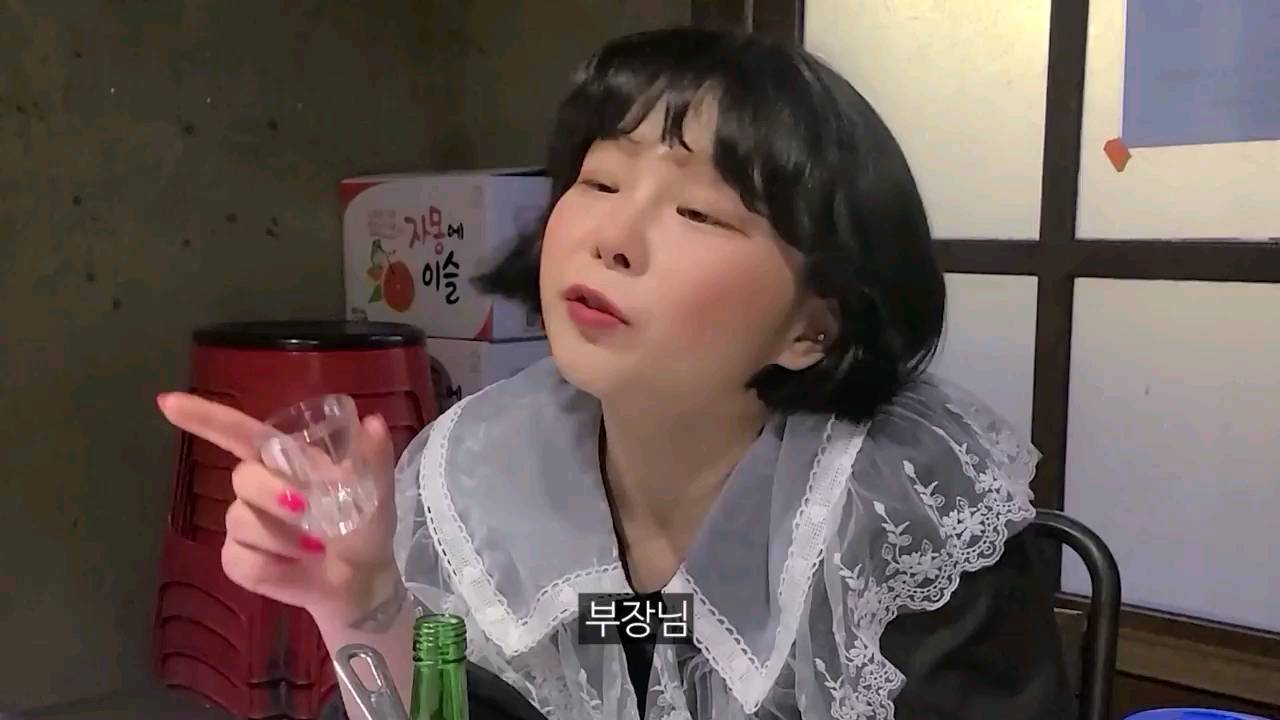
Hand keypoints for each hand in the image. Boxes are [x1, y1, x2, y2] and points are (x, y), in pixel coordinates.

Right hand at [156, 392, 399, 619]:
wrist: (362, 581)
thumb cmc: (364, 526)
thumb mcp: (375, 491)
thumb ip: (372, 458)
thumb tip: (373, 422)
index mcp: (287, 461)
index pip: (240, 433)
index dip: (205, 417)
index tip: (167, 403)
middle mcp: (259, 487)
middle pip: (241, 476)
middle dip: (275, 494)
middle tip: (311, 510)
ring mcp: (244, 524)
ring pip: (241, 521)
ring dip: (284, 537)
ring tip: (316, 546)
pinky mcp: (238, 560)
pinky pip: (242, 559)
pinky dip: (276, 567)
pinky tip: (297, 566)